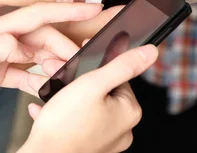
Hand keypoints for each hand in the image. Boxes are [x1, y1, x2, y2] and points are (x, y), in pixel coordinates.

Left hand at [0, 3, 97, 146]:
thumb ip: (3, 47)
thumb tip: (29, 43)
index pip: (41, 13)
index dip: (69, 9)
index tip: (94, 8)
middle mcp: (3, 36)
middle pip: (45, 34)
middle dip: (67, 43)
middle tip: (83, 57)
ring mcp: (1, 53)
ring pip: (38, 53)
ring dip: (54, 62)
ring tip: (67, 74)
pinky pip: (27, 71)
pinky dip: (39, 78)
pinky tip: (46, 87)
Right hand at [19, 45, 158, 152]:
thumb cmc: (65, 125)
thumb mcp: (94, 83)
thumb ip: (123, 65)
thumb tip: (150, 52)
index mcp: (129, 112)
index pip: (119, 76)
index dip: (98, 64)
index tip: (81, 55)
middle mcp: (121, 129)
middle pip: (102, 90)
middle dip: (79, 78)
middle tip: (59, 70)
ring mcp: (103, 140)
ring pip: (86, 106)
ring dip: (67, 94)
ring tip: (51, 88)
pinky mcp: (85, 147)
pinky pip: (75, 123)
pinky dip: (61, 113)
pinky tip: (46, 109)